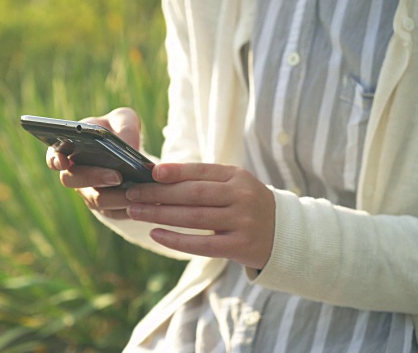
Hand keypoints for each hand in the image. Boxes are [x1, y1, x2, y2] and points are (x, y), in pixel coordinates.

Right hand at [46, 107, 140, 218]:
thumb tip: (127, 145)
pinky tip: (143, 201)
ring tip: (136, 190)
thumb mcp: (124, 119)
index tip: (63, 161)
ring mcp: (88, 193)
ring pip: (96, 200)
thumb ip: (124, 124)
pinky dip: (127, 207)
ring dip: (115, 197)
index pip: (54, 156)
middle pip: (73, 180)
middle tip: (117, 176)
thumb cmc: (119, 130)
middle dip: (94, 178)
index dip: (55, 160)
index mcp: (70, 149)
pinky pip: (113, 212)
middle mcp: (75, 174)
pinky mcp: (106, 208)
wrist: (131, 152)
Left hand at [125, 163, 274, 268]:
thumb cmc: (246, 205)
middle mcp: (241, 196)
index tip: (150, 172)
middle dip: (158, 194)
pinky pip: (202, 244)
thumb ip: (203, 180)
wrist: (284, 234)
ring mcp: (242, 221)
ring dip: (160, 214)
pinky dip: (176, 239)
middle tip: (132, 194)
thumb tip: (158, 175)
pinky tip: (155, 234)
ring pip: (193, 218)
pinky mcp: (239, 246)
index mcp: (237, 176)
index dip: (175, 171)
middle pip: (193, 194)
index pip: (201, 171)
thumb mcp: (233, 185)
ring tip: (136, 212)